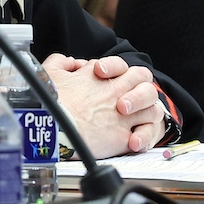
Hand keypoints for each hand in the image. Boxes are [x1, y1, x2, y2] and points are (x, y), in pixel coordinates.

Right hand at [39, 54, 166, 158]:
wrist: (54, 128)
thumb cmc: (51, 102)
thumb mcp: (51, 71)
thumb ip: (62, 62)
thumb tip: (70, 63)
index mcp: (100, 77)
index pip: (122, 66)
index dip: (115, 70)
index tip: (103, 78)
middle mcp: (116, 93)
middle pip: (145, 83)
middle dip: (141, 89)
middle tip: (129, 100)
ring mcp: (123, 116)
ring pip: (152, 110)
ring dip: (146, 114)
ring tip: (135, 120)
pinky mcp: (123, 138)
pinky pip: (145, 136)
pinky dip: (142, 138)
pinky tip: (133, 141)